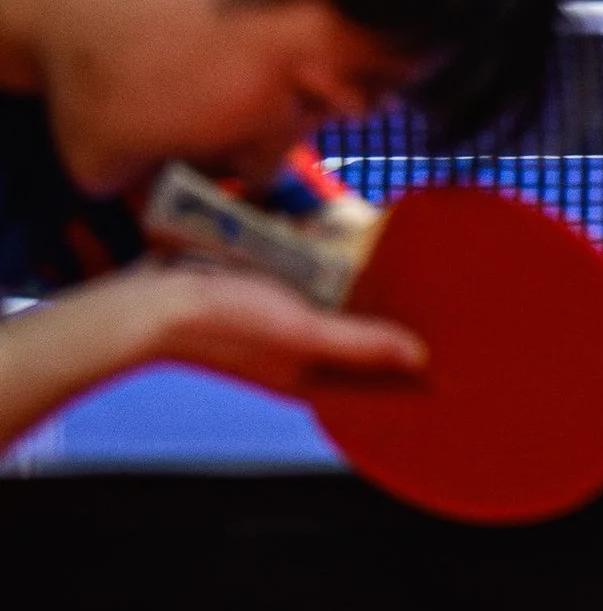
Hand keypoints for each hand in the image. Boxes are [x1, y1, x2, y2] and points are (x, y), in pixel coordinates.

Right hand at [106, 259, 426, 395]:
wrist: (147, 300)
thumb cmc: (221, 321)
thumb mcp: (302, 331)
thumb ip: (360, 342)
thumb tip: (421, 357)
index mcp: (309, 378)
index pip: (374, 378)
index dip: (409, 363)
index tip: (448, 344)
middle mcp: (296, 354)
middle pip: (356, 331)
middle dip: (386, 309)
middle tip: (424, 283)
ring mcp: (275, 322)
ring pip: (330, 299)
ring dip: (351, 276)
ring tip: (386, 251)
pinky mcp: (255, 293)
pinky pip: (298, 275)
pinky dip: (313, 255)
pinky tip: (326, 231)